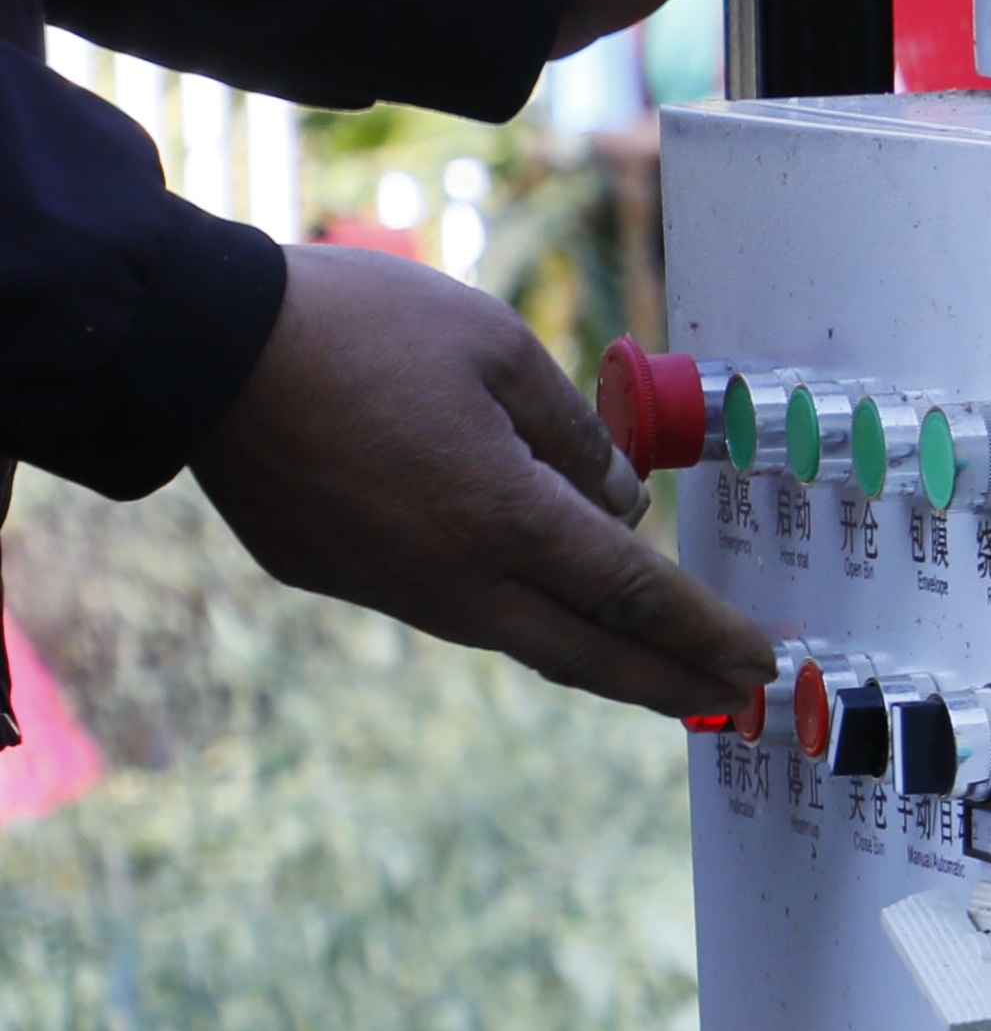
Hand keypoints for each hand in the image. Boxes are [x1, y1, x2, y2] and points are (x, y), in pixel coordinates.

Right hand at [190, 245, 776, 717]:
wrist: (195, 346)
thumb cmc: (358, 329)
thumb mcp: (497, 349)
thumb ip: (574, 435)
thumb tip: (620, 501)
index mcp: (502, 517)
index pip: (634, 595)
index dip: (702, 632)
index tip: (756, 662)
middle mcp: (448, 575)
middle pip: (583, 651)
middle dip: (665, 681)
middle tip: (727, 701)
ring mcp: (383, 586)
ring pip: (512, 634)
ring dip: (587, 652)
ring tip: (648, 662)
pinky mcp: (330, 575)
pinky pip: (442, 603)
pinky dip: (506, 611)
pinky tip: (535, 602)